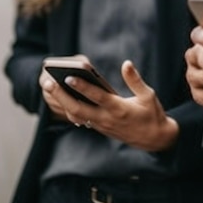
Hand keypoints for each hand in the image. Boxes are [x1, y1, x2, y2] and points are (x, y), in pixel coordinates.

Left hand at [42, 60, 178, 151]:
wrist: (154, 139)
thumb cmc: (152, 114)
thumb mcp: (149, 95)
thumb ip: (135, 80)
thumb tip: (126, 63)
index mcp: (119, 109)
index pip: (97, 97)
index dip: (83, 87)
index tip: (69, 77)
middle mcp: (107, 119)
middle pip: (78, 109)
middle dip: (61, 96)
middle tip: (49, 82)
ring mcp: (102, 125)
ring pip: (76, 116)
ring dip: (62, 102)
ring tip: (51, 87)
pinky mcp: (100, 128)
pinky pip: (80, 119)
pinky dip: (69, 109)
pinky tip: (62, 97)